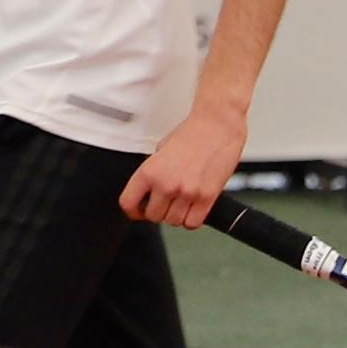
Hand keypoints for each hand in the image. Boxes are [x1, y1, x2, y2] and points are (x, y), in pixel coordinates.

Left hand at [121, 102, 246, 229]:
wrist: (217, 125)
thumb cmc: (192, 134)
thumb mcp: (160, 150)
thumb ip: (153, 172)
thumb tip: (149, 192)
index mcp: (149, 171)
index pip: (128, 204)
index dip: (134, 211)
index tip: (140, 210)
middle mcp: (166, 184)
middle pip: (153, 216)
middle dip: (159, 211)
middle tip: (166, 202)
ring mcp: (187, 192)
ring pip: (174, 221)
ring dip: (176, 215)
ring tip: (182, 201)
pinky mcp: (207, 197)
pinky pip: (193, 223)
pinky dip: (192, 219)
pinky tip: (193, 207)